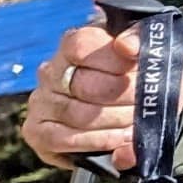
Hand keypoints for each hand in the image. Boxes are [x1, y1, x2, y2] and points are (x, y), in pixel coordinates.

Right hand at [21, 10, 139, 170]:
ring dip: (116, 121)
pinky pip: (63, 139)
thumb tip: (126, 45)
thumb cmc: (137, 77)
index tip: (140, 70)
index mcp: (73, 43)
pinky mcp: (37, 131)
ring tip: (136, 122)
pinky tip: (119, 138)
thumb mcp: (145, 54)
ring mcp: (41, 101)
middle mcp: (51, 70)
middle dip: (124, 97)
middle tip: (145, 102)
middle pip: (85, 85)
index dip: (115, 60)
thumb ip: (139, 41)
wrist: (130, 109)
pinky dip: (97, 141)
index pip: (82, 45)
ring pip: (78, 114)